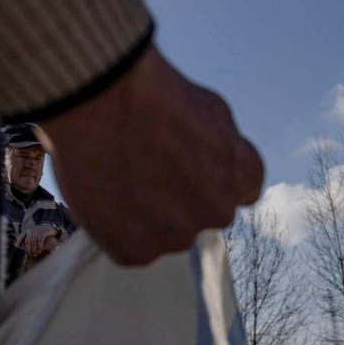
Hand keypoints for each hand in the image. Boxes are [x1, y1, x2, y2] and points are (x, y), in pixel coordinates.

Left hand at [16, 224, 58, 257]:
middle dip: (28, 249)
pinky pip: (40, 240)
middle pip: (28, 241)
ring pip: (34, 241)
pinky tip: (40, 251)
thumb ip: (27, 241)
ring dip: (34, 249)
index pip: (20, 237)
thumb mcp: (32, 235)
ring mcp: (37, 231)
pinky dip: (39, 246)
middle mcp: (31, 230)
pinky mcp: (44, 232)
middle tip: (30, 255)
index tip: (17, 249)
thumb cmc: (39, 234)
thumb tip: (20, 249)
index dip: (17, 243)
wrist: (50, 227)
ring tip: (35, 254)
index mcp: (26, 231)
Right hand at [38, 44, 263, 264]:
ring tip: (120, 172)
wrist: (101, 101)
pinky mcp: (136, 251)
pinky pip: (131, 245)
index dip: (213, 174)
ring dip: (149, 213)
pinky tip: (105, 193)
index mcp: (242, 176)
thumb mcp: (212, 109)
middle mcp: (217, 212)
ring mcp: (177, 235)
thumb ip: (223, 146)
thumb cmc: (153, 93)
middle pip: (201, 211)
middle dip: (181, 195)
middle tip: (145, 164)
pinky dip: (117, 227)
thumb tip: (218, 159)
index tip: (190, 164)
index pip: (242, 189)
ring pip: (165, 230)